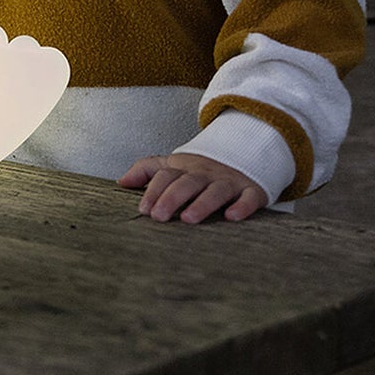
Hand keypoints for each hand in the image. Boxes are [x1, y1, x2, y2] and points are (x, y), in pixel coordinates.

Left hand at [119, 152, 268, 223]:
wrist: (243, 155)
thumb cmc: (200, 170)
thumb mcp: (173, 165)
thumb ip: (147, 170)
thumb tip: (121, 182)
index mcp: (185, 169)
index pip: (166, 176)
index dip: (153, 191)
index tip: (143, 209)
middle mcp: (206, 174)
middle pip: (187, 183)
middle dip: (171, 198)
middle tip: (159, 216)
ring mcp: (229, 182)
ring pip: (216, 191)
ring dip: (202, 203)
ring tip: (189, 219)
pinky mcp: (252, 191)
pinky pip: (249, 197)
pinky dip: (242, 206)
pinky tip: (232, 217)